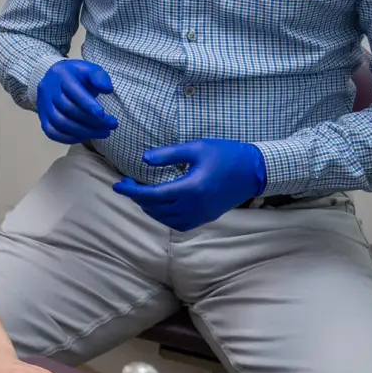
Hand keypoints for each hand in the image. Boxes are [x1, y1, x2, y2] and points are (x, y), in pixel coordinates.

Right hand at [37, 60, 118, 144]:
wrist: (55, 79)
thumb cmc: (77, 76)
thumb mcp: (90, 69)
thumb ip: (99, 77)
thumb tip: (107, 89)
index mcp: (60, 74)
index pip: (74, 92)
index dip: (90, 106)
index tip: (106, 117)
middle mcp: (48, 89)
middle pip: (68, 110)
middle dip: (92, 121)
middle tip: (111, 126)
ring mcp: (43, 105)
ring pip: (60, 123)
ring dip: (84, 132)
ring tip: (103, 133)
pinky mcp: (42, 118)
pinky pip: (52, 132)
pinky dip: (70, 138)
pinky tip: (86, 136)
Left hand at [114, 139, 266, 231]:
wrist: (254, 170)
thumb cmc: (226, 154)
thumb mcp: (196, 148)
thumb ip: (169, 154)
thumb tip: (145, 158)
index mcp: (191, 189)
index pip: (153, 195)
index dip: (131, 191)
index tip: (117, 185)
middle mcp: (195, 207)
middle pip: (156, 209)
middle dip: (138, 198)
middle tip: (128, 183)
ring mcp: (201, 215)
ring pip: (166, 220)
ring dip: (150, 209)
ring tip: (141, 193)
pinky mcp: (206, 218)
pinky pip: (179, 224)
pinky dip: (165, 217)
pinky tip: (161, 205)